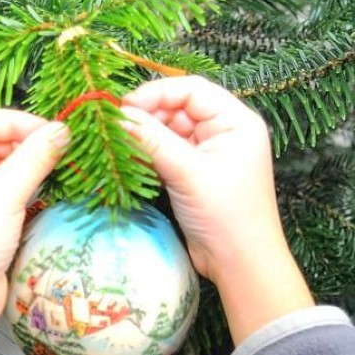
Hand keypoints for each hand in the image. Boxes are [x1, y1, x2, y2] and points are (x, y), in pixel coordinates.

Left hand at [0, 110, 68, 354]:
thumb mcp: (7, 194)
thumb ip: (35, 156)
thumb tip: (62, 129)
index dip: (17, 122)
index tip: (53, 131)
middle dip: (18, 143)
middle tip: (54, 150)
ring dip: (17, 164)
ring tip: (47, 169)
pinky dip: (10, 184)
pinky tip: (33, 188)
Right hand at [121, 76, 313, 343]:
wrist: (239, 264)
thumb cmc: (226, 214)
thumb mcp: (187, 172)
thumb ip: (152, 140)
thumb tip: (117, 116)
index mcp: (235, 122)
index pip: (191, 90)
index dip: (157, 93)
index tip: (124, 107)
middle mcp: (222, 131)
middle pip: (177, 108)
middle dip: (147, 115)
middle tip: (115, 127)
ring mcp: (206, 153)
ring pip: (167, 130)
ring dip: (143, 135)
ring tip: (118, 144)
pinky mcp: (191, 173)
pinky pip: (164, 151)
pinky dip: (146, 153)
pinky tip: (128, 158)